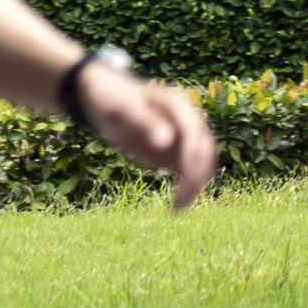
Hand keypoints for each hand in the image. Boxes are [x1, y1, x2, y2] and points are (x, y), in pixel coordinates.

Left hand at [79, 62, 217, 211]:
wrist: (104, 98)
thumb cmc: (112, 99)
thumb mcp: (121, 108)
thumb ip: (143, 121)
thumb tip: (166, 141)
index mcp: (177, 105)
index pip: (193, 131)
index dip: (192, 153)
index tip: (183, 174)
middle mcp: (187, 121)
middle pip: (203, 150)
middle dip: (196, 175)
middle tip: (179, 201)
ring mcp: (184, 137)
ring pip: (202, 163)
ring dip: (195, 185)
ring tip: (177, 209)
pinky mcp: (177, 151)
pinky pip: (189, 171)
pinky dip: (187, 187)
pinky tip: (175, 207)